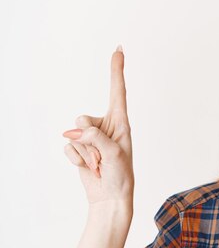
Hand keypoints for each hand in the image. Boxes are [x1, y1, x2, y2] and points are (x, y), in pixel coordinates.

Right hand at [62, 45, 133, 206]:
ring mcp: (91, 136)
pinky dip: (76, 159)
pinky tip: (89, 167)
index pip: (117, 92)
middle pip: (82, 119)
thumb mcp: (114, 155)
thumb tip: (74, 131)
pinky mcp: (80, 147)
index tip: (119, 49)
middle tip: (103, 158)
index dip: (116, 70)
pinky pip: (68, 147)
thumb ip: (96, 138)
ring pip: (73, 134)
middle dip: (87, 140)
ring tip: (99, 164)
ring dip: (84, 153)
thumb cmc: (121, 176)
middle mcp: (105, 126)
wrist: (110, 198)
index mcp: (121, 123)